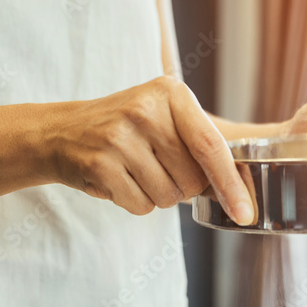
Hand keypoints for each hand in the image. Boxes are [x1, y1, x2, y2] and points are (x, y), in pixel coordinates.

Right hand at [48, 76, 254, 223]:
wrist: (61, 132)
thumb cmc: (126, 131)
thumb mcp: (163, 120)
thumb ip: (200, 148)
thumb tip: (240, 195)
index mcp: (170, 93)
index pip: (211, 146)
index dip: (232, 185)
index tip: (246, 213)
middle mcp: (145, 110)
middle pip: (192, 180)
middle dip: (182, 188)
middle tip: (156, 167)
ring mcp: (119, 137)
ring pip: (167, 197)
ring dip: (156, 196)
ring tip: (134, 171)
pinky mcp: (100, 164)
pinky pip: (140, 206)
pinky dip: (134, 202)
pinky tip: (118, 180)